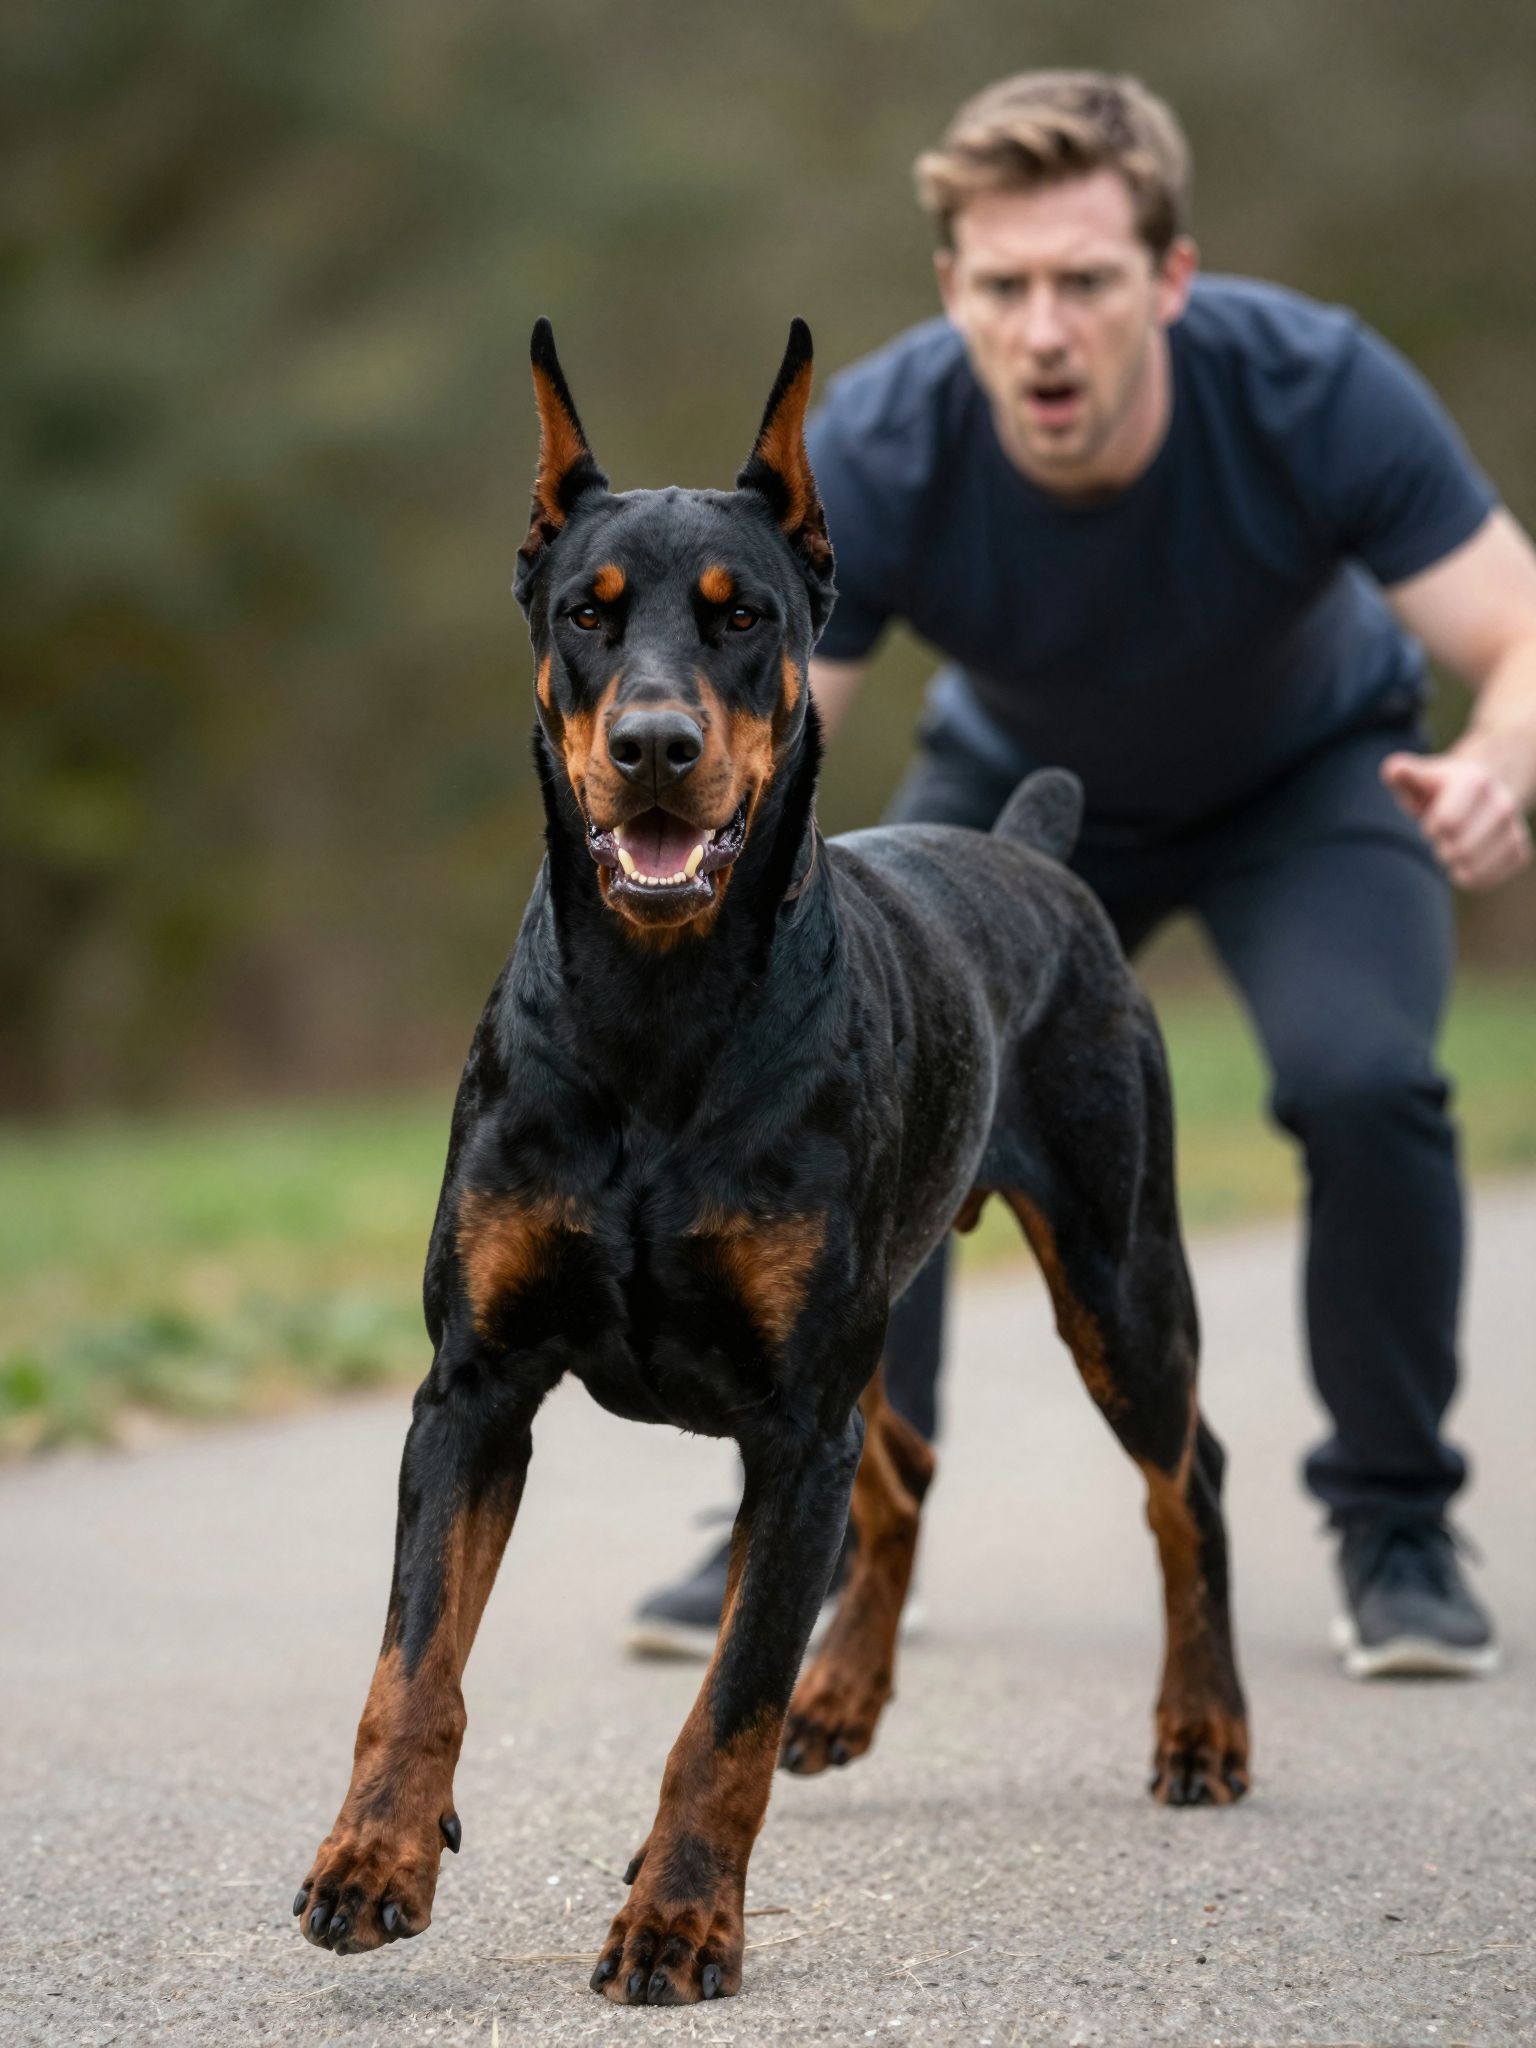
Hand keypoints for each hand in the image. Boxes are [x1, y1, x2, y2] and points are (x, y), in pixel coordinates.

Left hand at [1381, 752, 1532, 888]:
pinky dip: (1469, 877)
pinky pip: (1486, 881)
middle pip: (1459, 850)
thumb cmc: (1438, 789)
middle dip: (1441, 847)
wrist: (1481, 793)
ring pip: (1472, 869)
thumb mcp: (1419, 778)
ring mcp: (1514, 828)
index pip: (1447, 823)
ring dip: (1454, 864)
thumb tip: (1393, 768)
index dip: (1432, 828)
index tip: (1433, 818)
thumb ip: (1402, 774)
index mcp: (1476, 781)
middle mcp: (1503, 804)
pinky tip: (1467, 859)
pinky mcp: (1520, 852)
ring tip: (1455, 845)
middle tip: (1444, 835)